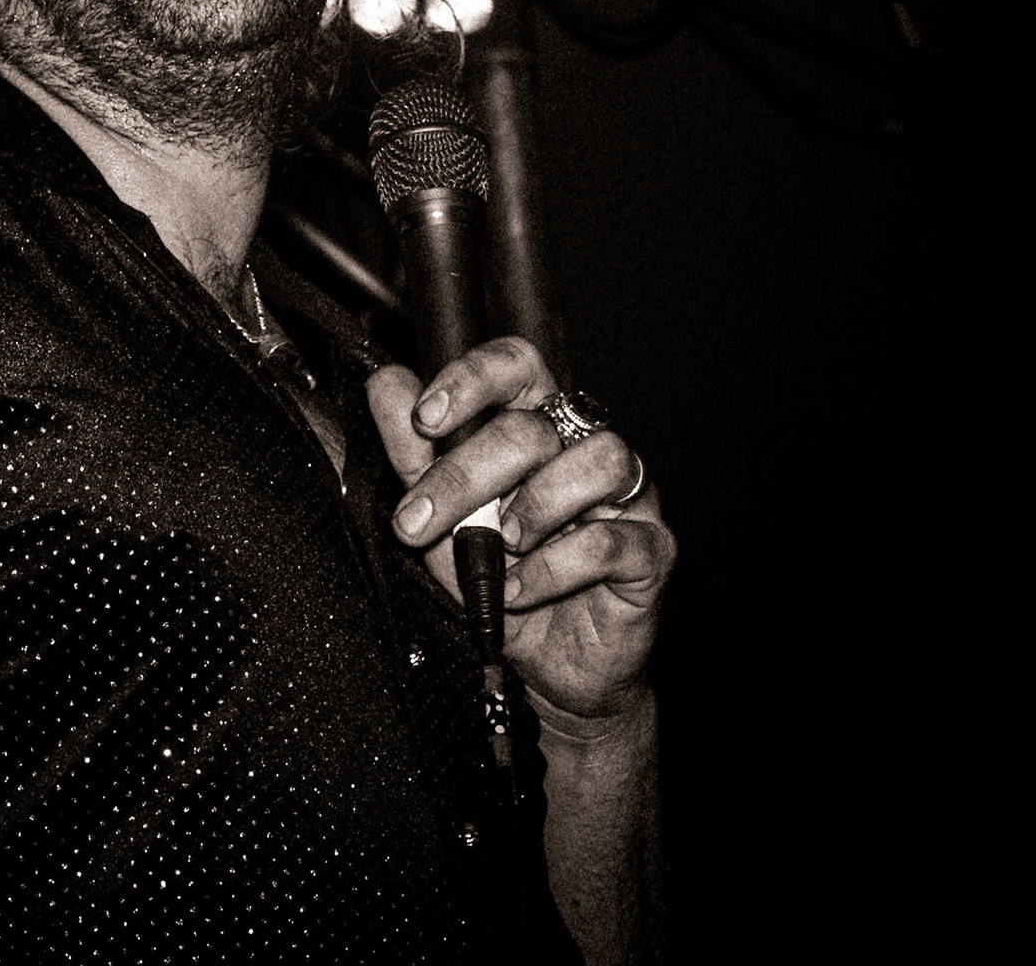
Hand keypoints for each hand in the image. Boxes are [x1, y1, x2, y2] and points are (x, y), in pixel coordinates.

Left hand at [367, 338, 674, 722]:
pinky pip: (611, 539)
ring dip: (533, 506)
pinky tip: (518, 591)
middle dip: (464, 475)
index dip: (473, 378)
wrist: (547, 670)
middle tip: (417, 522)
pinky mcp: (652, 551)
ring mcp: (629, 496)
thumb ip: (412, 454)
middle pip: (536, 427)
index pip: (518, 364)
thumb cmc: (499, 582)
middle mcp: (586, 447)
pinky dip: (554, 567)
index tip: (425, 419)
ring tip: (497, 548)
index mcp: (537, 424)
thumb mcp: (441, 521)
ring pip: (599, 460)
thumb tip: (383, 384)